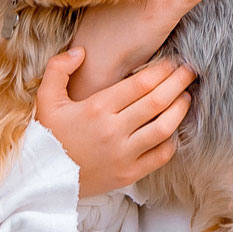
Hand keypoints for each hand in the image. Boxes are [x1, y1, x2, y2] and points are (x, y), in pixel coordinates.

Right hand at [34, 49, 196, 197]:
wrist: (42, 180)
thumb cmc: (47, 137)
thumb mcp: (45, 99)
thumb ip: (58, 69)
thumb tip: (80, 51)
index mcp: (96, 108)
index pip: (140, 84)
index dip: (161, 70)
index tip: (172, 62)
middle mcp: (113, 130)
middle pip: (157, 101)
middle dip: (178, 83)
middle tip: (190, 72)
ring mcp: (123, 154)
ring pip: (164, 128)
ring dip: (180, 110)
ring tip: (186, 97)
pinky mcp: (128, 174)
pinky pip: (160, 156)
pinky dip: (172, 141)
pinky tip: (173, 130)